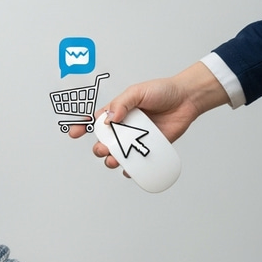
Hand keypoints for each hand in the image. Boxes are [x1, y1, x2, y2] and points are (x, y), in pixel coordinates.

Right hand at [70, 62, 229, 168]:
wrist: (187, 99)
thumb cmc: (162, 91)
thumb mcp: (137, 91)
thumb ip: (121, 104)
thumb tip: (110, 119)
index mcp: (117, 112)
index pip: (95, 121)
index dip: (82, 127)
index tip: (74, 133)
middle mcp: (124, 127)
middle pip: (104, 141)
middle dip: (99, 147)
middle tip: (104, 148)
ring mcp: (136, 138)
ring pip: (118, 154)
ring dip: (112, 160)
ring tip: (114, 160)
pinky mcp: (150, 147)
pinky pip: (137, 162)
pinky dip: (131, 169)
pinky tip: (129, 170)